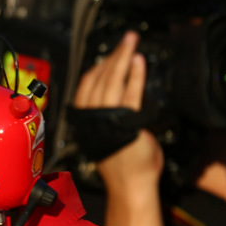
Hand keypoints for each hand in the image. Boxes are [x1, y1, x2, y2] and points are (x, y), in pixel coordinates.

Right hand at [73, 31, 164, 199]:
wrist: (131, 185)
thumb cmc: (123, 164)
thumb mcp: (110, 135)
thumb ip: (111, 115)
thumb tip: (120, 94)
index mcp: (85, 122)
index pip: (86, 86)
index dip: (98, 68)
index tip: (110, 55)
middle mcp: (92, 119)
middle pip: (99, 79)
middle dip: (113, 56)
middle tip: (126, 40)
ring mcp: (108, 120)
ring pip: (112, 82)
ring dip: (123, 58)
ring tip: (132, 42)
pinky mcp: (127, 121)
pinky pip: (130, 93)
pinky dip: (135, 75)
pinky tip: (139, 61)